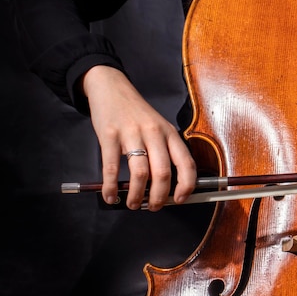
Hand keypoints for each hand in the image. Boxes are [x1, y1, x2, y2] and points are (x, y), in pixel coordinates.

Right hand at [82, 65, 196, 210]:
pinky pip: (111, 167)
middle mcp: (154, 133)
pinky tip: (110, 195)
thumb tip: (167, 186)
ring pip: (140, 173)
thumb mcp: (158, 127)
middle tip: (153, 207)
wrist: (112, 88)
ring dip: (137, 195)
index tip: (180, 200)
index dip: (186, 185)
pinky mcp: (110, 135)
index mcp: (169, 133)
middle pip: (163, 173)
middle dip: (159, 197)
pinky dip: (111, 187)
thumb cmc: (136, 112)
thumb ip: (164, 151)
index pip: (186, 163)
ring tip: (133, 204)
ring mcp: (132, 133)